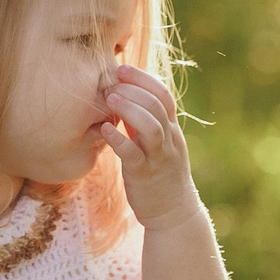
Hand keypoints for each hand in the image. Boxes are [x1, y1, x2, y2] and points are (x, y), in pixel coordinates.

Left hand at [97, 64, 200, 229]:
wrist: (174, 212)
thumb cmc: (159, 173)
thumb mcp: (155, 143)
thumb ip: (143, 121)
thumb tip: (123, 97)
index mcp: (171, 128)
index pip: (163, 94)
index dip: (143, 78)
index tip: (122, 67)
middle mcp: (169, 139)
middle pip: (158, 105)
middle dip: (134, 89)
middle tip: (111, 81)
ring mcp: (159, 157)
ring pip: (152, 127)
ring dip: (130, 109)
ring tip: (109, 99)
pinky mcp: (145, 175)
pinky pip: (134, 155)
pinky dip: (119, 140)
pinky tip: (104, 130)